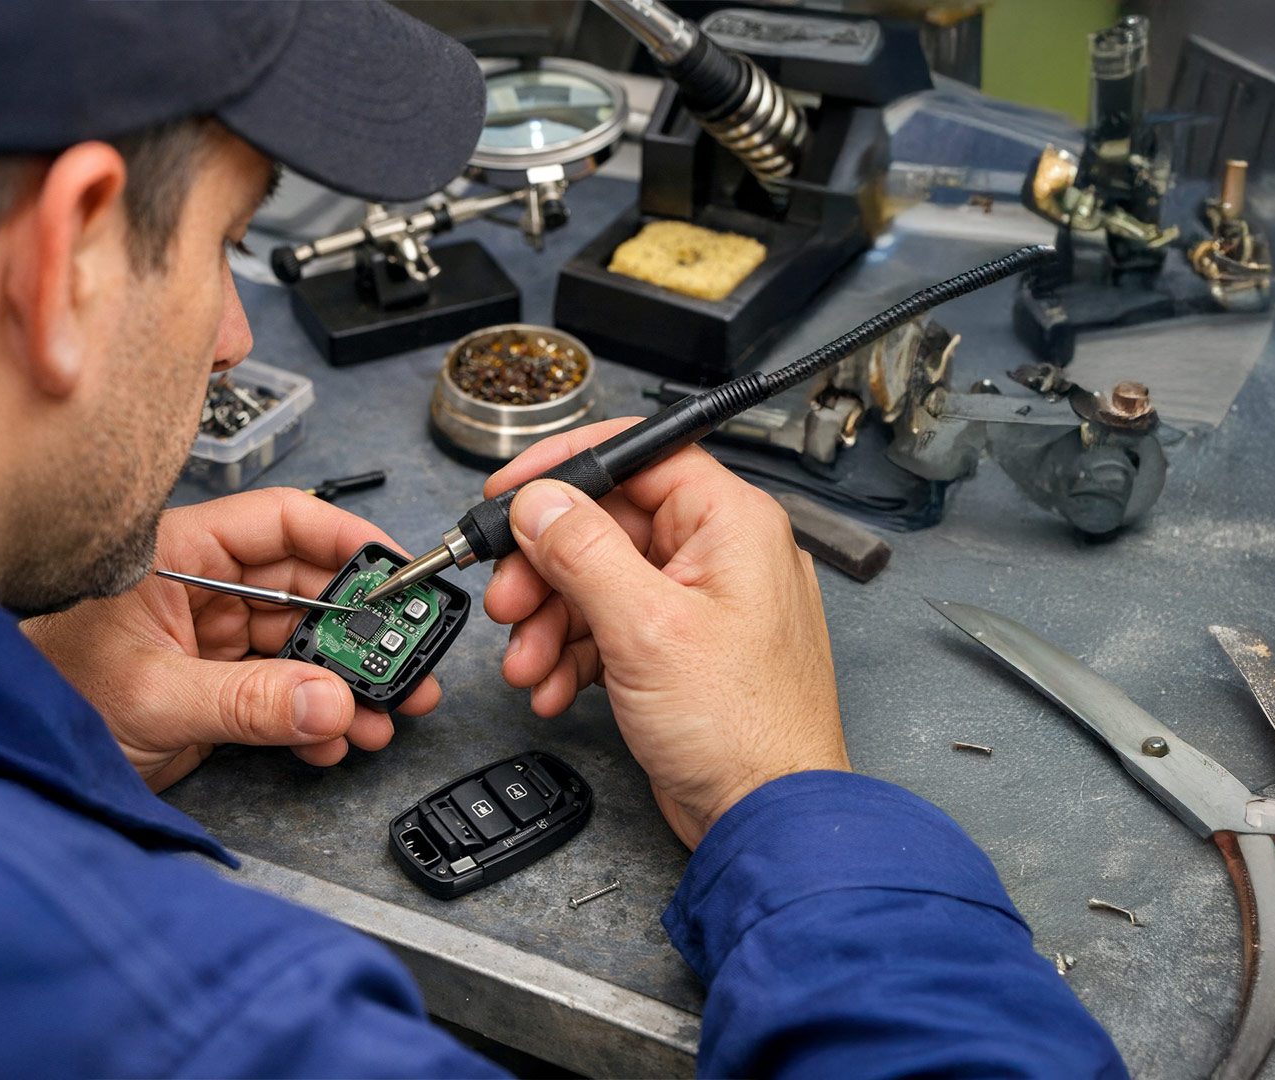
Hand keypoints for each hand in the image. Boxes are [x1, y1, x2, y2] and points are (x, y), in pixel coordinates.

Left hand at [25, 489, 440, 790]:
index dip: (349, 540)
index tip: (399, 570)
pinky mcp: (215, 693)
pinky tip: (334, 739)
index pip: (284, 524)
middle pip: (309, 590)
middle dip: (365, 628)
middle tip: (410, 658)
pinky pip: (284, 696)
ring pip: (305, 649)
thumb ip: (246, 700)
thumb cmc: (36, 695)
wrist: (1, 759)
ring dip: (349, 683)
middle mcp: (203, 591)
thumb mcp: (151, 695)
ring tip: (384, 712)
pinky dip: (316, 720)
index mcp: (181, 555)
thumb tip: (328, 699)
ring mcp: (211, 644)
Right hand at [483, 418, 848, 847]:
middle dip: (544, 569)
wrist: (768, 818)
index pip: (637, 456)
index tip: (508, 494)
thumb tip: (542, 500)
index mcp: (731, 523)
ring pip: (600, 584)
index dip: (564, 470)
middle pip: (606, 527)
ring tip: (527, 664)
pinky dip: (574, 655)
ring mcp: (700, 606)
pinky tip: (555, 688)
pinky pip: (612, 630)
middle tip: (507, 601)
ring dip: (550, 622)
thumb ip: (584, 552)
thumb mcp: (645, 628)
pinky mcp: (681, 653)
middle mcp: (720, 554)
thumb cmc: (744, 729)